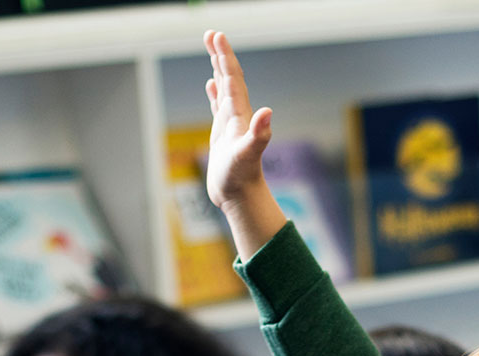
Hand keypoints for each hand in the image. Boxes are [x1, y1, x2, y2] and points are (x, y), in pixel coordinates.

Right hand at [203, 29, 288, 258]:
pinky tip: (210, 86)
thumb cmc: (242, 178)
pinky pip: (218, 108)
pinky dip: (214, 94)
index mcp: (241, 114)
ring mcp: (231, 125)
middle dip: (221, 55)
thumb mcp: (248, 154)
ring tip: (213, 50)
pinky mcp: (224, 136)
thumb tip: (267, 113)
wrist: (242, 198)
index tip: (216, 36)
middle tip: (211, 34)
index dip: (225, 57)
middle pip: (229, 78)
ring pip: (224, 89)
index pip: (233, 79)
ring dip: (218, 70)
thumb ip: (259, 134)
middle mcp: (238, 116)